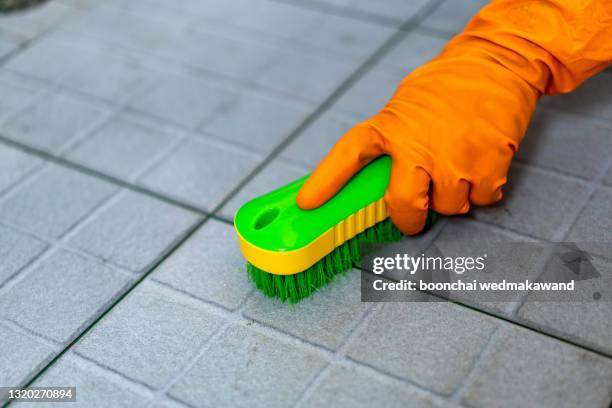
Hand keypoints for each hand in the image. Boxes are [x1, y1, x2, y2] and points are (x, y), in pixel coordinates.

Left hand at [296, 37, 538, 234]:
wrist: (498, 62)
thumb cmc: (449, 84)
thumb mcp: (406, 106)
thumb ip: (393, 140)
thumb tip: (385, 174)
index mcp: (391, 128)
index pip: (348, 156)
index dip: (325, 183)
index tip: (308, 203)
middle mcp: (417, 149)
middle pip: (404, 206)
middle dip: (409, 220)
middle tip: (414, 217)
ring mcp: (453, 162)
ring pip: (449, 208)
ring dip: (453, 197)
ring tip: (458, 167)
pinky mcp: (488, 168)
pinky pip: (482, 200)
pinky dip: (482, 189)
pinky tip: (481, 163)